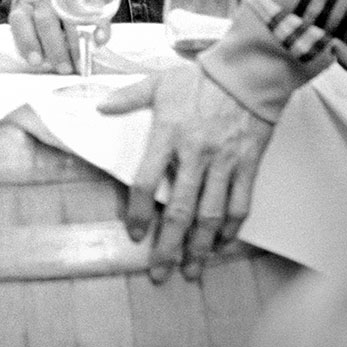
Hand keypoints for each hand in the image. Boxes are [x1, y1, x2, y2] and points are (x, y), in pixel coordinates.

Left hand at [6, 0, 110, 71]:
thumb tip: (8, 6)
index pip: (19, 20)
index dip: (26, 42)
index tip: (34, 61)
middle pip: (46, 26)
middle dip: (55, 52)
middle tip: (62, 69)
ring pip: (69, 22)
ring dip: (75, 47)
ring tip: (80, 63)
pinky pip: (96, 8)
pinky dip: (99, 27)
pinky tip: (100, 40)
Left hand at [98, 66, 273, 281]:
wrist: (246, 74)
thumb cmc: (199, 77)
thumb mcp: (158, 82)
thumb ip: (128, 97)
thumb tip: (99, 107)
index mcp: (168, 134)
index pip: (147, 181)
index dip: (139, 212)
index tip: (135, 233)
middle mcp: (195, 154)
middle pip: (180, 210)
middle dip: (169, 246)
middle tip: (160, 273)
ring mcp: (224, 163)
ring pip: (211, 216)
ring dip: (200, 248)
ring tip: (191, 270)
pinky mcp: (247, 166)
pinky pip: (240, 206)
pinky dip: (231, 230)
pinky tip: (221, 245)